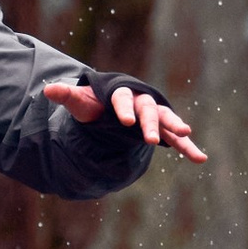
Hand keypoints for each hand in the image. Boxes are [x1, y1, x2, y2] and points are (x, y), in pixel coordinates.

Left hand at [42, 76, 206, 165]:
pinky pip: (177, 139)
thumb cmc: (97, 105)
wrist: (112, 110)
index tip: (125, 122)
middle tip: (150, 138)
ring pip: (166, 119)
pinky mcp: (162, 129)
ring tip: (186, 133)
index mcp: (121, 93)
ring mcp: (153, 115)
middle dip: (149, 123)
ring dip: (176, 127)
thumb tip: (47, 89)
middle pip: (147, 109)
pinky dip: (188, 147)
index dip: (124, 109)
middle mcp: (141, 101)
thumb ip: (68, 96)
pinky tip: (200, 159)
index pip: (122, 99)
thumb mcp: (81, 103)